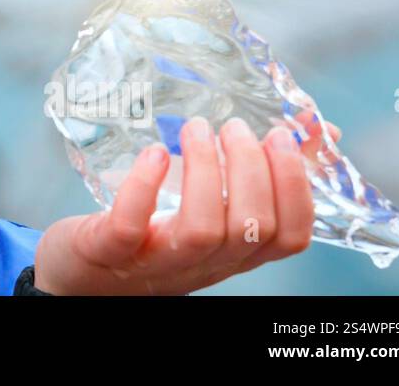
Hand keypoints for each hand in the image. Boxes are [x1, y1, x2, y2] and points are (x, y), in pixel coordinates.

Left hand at [33, 114, 340, 294]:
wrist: (83, 273)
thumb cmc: (154, 233)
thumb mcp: (210, 207)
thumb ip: (255, 173)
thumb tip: (315, 129)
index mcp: (234, 252)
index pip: (290, 237)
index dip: (296, 188)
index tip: (282, 137)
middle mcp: (205, 262)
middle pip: (253, 229)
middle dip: (252, 169)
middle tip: (234, 126)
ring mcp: (158, 261)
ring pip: (203, 229)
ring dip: (206, 171)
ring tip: (195, 128)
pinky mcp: (111, 250)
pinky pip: (131, 225)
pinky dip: (144, 187)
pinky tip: (153, 153)